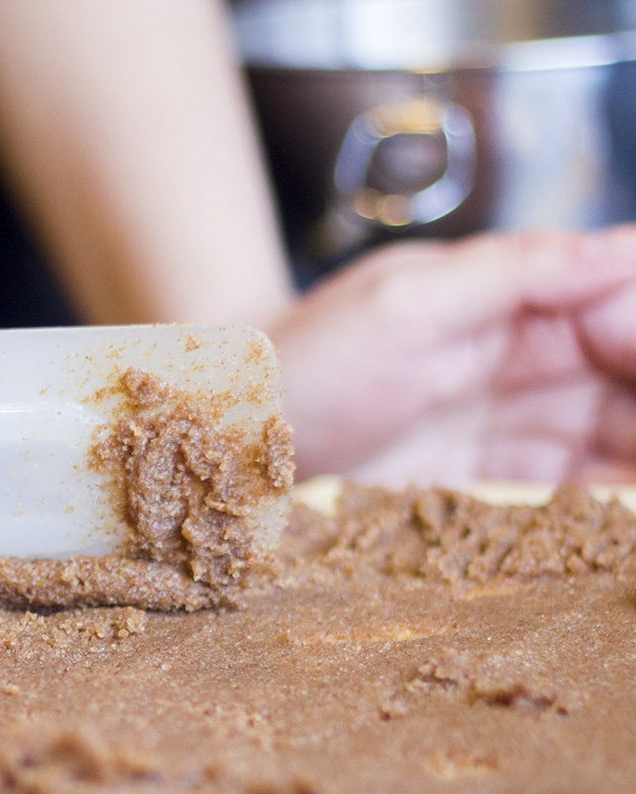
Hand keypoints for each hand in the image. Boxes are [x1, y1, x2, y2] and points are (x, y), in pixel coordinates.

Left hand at [271, 227, 635, 484]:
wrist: (233, 434)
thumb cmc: (307, 357)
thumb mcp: (405, 301)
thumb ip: (514, 271)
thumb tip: (621, 247)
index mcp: (510, 296)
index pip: (622, 297)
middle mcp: (521, 355)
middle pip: (630, 368)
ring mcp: (506, 420)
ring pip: (613, 430)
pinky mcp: (484, 481)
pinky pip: (571, 485)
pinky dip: (611, 495)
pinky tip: (626, 512)